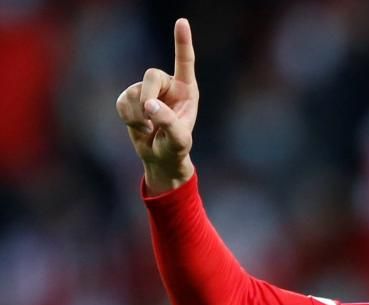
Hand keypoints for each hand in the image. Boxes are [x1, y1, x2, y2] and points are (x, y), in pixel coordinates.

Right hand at [115, 18, 197, 192]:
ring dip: (138, 115)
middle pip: (151, 75)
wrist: (160, 158)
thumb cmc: (176, 148)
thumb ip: (168, 122)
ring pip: (134, 91)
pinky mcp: (131, 98)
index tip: (182, 22)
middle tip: (150, 118)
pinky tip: (140, 127)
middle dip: (147, 96)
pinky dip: (128, 117)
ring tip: (149, 130)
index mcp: (187, 91)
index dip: (182, 42)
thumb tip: (150, 105)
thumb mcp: (179, 140)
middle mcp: (168, 86)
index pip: (185, 62)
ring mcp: (148, 91)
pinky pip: (122, 102)